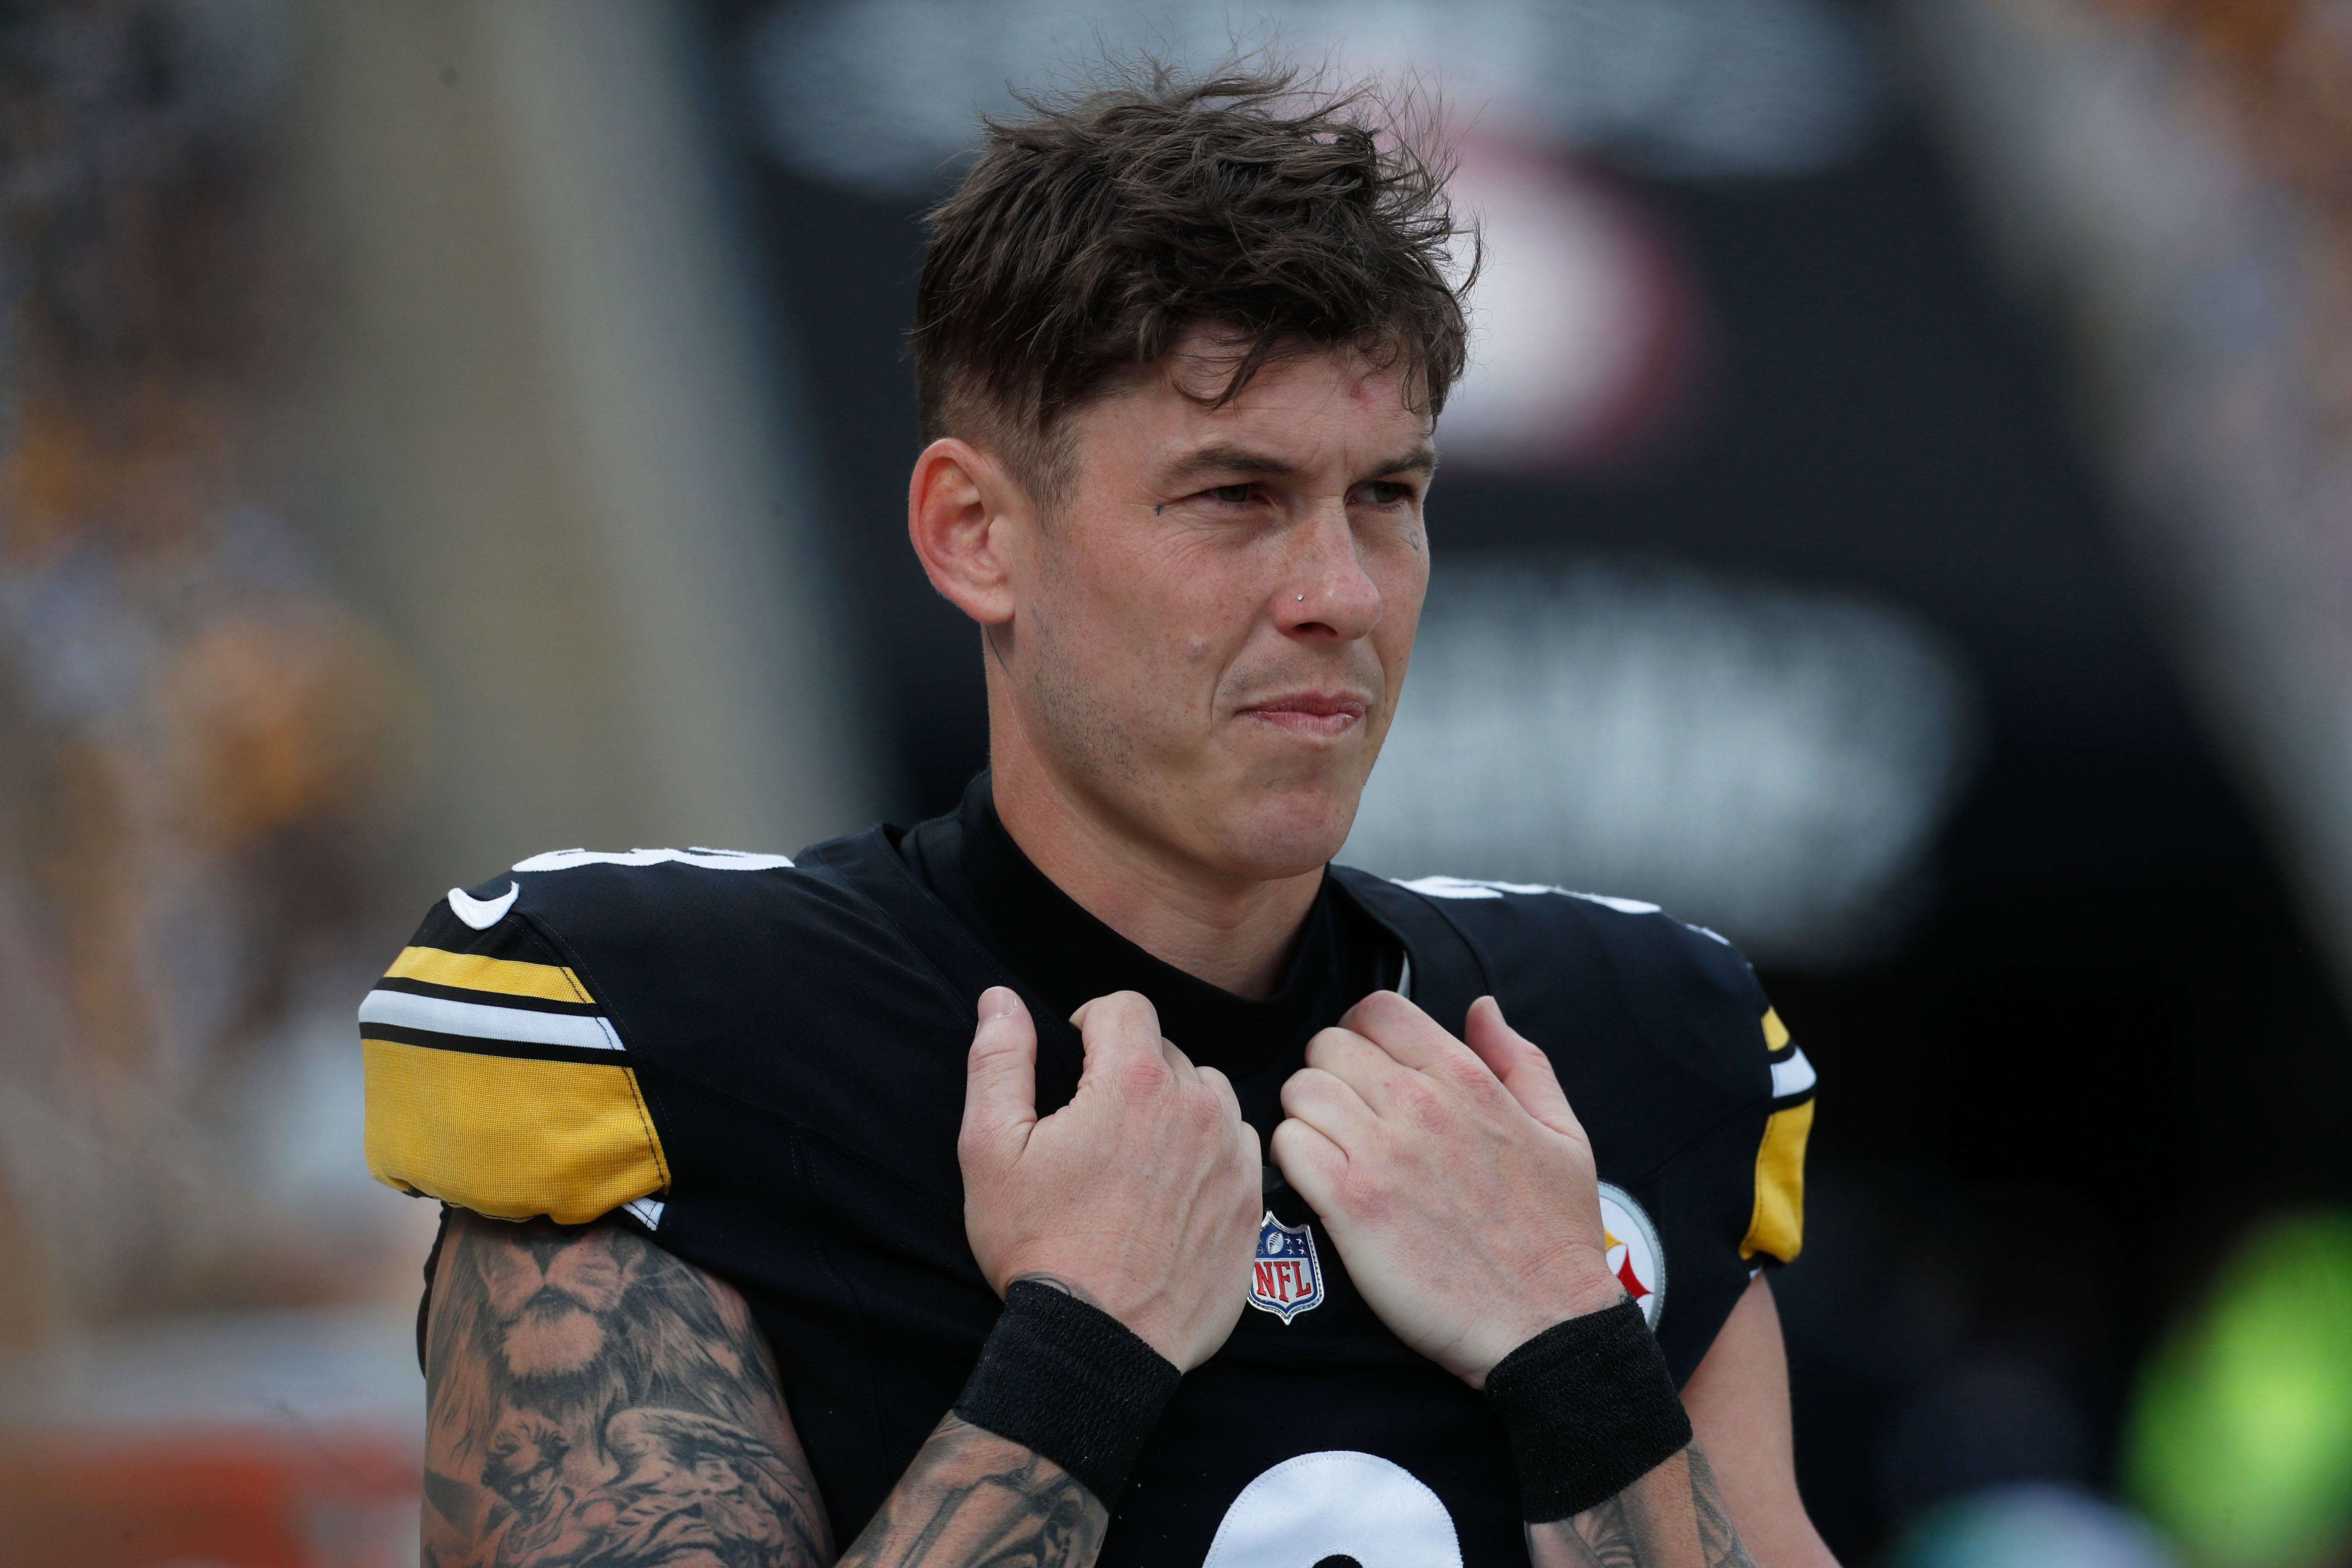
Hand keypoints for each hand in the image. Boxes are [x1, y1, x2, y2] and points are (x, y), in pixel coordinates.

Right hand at [959, 986, 1262, 1370]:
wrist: (1095, 1345)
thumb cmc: (1036, 1246)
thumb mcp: (990, 1149)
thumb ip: (1000, 1060)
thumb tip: (1000, 1000)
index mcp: (1133, 1082)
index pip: (1127, 1007)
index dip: (1094, 1022)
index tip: (1079, 1054)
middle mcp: (1196, 1108)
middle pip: (1168, 1051)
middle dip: (1131, 1070)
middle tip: (1097, 1122)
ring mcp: (1232, 1156)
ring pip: (1209, 1094)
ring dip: (1177, 1106)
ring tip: (1138, 1152)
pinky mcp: (1252, 1203)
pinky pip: (1238, 1147)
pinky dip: (1209, 1152)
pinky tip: (1173, 1188)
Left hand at [1271, 991, 1623, 1385]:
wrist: (1545, 1326)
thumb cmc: (1556, 1236)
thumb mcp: (1563, 1133)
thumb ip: (1519, 1060)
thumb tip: (1482, 1009)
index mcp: (1466, 1079)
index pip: (1379, 1009)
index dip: (1360, 1032)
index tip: (1364, 1067)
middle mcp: (1420, 1105)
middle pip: (1328, 1045)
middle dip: (1329, 1074)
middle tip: (1346, 1116)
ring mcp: (1383, 1153)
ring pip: (1300, 1090)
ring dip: (1306, 1117)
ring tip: (1330, 1150)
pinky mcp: (1352, 1205)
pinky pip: (1287, 1147)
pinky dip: (1291, 1160)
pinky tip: (1318, 1183)